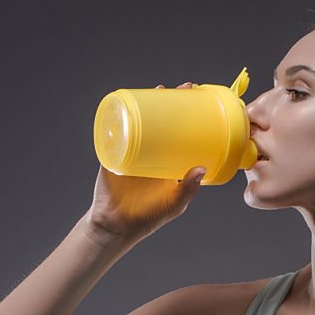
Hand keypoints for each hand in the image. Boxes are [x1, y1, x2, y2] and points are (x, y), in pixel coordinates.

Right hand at [87, 81, 204, 241]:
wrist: (116, 225)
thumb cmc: (148, 217)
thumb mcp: (173, 204)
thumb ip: (188, 189)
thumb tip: (201, 167)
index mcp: (168, 162)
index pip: (181, 134)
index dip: (189, 118)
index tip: (199, 103)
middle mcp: (152, 152)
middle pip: (163, 121)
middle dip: (171, 102)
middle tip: (183, 89)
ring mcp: (132, 148)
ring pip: (141, 119)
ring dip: (148, 101)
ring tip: (158, 89)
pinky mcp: (113, 150)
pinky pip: (116, 127)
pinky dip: (120, 112)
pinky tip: (128, 99)